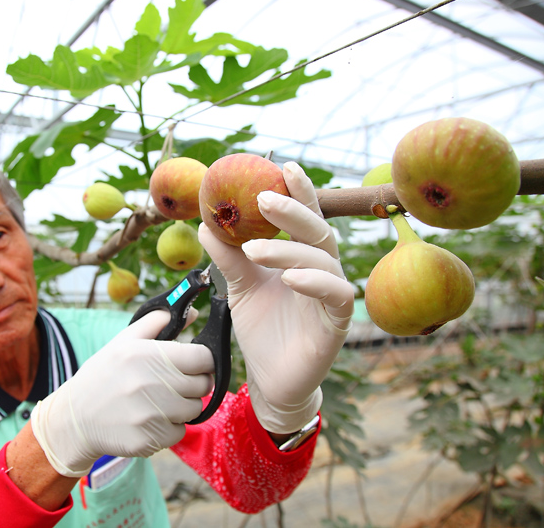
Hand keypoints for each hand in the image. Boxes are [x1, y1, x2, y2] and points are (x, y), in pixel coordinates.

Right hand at [30, 311, 212, 477]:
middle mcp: (152, 384)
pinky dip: (169, 428)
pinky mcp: (150, 440)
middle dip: (193, 383)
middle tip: (173, 383)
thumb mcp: (124, 341)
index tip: (193, 363)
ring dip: (182, 406)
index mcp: (148, 355)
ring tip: (159, 401)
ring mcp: (152, 415)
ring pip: (194, 410)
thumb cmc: (103, 375)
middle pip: (203, 385)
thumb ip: (158, 322)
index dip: (202, 360)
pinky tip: (149, 420)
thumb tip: (194, 313)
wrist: (75, 417)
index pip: (203, 358)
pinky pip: (179, 432)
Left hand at [198, 161, 353, 434]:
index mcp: (301, 256)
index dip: (299, 191)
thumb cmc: (261, 328)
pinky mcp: (337, 321)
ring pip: (322, 259)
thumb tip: (206, 222)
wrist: (270, 379)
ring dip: (288, 249)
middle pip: (317, 230)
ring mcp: (332, 294)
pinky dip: (314, 281)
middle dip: (293, 210)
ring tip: (254, 249)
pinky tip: (290, 277)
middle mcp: (322, 270)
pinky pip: (336, 293)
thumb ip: (229, 256)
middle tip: (264, 199)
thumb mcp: (240, 286)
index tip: (283, 165)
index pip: (304, 217)